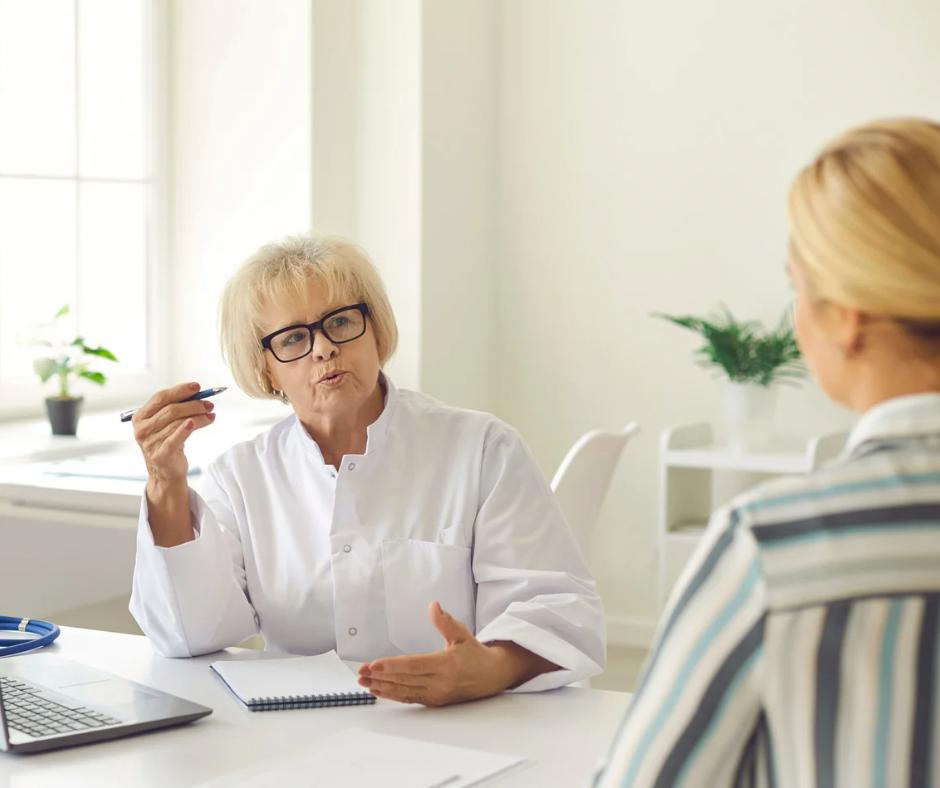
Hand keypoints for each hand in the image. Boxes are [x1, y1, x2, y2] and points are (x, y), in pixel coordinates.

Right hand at [133, 381, 215, 485]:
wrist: (165, 473)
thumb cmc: (167, 443)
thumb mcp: (166, 424)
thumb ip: (176, 408)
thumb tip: (197, 394)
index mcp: (140, 418)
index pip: (160, 398)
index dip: (179, 391)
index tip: (197, 387)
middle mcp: (142, 429)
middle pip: (170, 410)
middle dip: (193, 404)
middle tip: (208, 405)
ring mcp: (150, 443)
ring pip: (178, 422)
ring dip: (198, 417)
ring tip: (210, 415)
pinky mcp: (161, 455)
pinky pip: (176, 438)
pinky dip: (187, 429)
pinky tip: (197, 422)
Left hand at [356, 602, 556, 706]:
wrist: (492, 676)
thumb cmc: (475, 653)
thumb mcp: (462, 634)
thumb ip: (445, 621)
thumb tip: (433, 606)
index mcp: (446, 664)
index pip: (413, 665)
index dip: (392, 666)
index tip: (374, 664)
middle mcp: (440, 682)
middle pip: (405, 680)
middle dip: (381, 677)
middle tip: (361, 673)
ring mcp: (437, 694)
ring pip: (404, 692)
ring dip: (383, 687)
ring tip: (364, 682)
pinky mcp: (435, 701)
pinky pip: (410, 698)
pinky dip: (393, 694)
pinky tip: (380, 690)